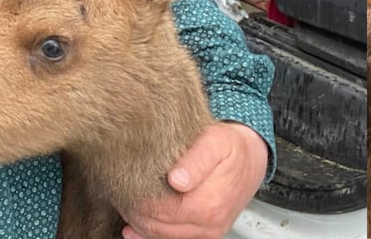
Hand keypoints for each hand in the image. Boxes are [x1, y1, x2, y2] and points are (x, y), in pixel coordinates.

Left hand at [121, 121, 269, 238]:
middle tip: (120, 194)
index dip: (139, 200)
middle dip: (136, 212)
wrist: (251, 159)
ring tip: (126, 206)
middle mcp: (210, 224)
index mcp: (210, 203)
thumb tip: (176, 180)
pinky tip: (135, 227)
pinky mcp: (206, 235)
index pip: (161, 211)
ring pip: (162, 237)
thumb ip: (196, 160)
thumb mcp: (216, 141)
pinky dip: (152, 235)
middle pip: (158, 227)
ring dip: (141, 224)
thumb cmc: (231, 147)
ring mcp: (209, 232)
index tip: (125, 185)